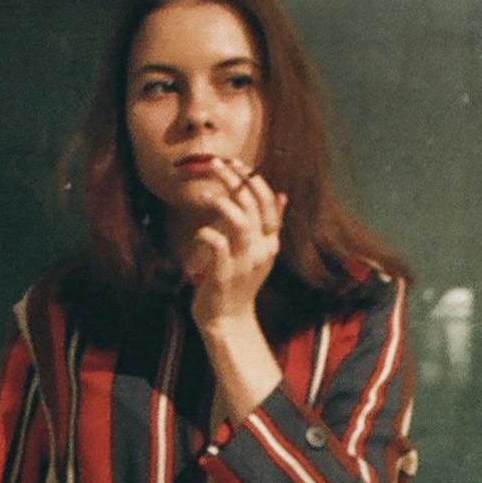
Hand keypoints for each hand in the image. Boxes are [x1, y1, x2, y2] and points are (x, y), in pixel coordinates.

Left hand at [182, 158, 284, 329]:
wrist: (229, 320)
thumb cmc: (239, 283)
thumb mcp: (259, 252)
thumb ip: (270, 225)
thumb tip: (283, 195)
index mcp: (270, 242)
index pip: (267, 201)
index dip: (252, 179)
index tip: (235, 162)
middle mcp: (261, 250)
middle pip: (252, 206)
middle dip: (234, 180)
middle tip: (215, 164)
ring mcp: (244, 263)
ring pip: (240, 223)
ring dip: (222, 203)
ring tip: (205, 194)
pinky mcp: (224, 275)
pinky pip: (217, 245)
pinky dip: (207, 234)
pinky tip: (199, 233)